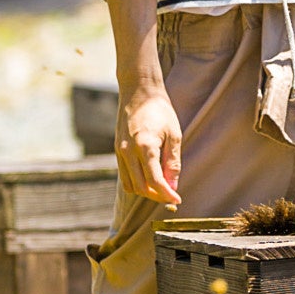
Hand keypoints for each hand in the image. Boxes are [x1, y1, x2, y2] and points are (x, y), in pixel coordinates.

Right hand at [120, 84, 182, 206]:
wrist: (138, 93)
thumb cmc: (160, 112)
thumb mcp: (174, 134)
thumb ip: (172, 162)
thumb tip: (173, 186)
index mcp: (145, 147)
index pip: (155, 181)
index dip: (166, 194)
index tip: (177, 200)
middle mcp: (128, 152)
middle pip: (141, 187)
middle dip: (156, 195)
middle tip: (171, 195)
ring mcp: (119, 152)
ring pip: (129, 185)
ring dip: (145, 191)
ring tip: (161, 188)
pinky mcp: (116, 151)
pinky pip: (124, 175)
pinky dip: (136, 182)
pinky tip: (149, 177)